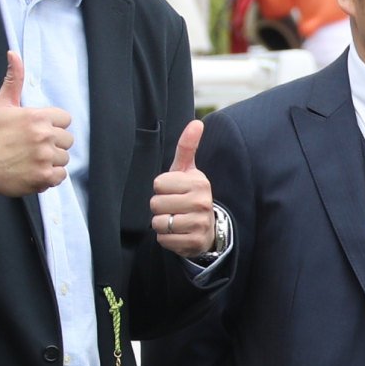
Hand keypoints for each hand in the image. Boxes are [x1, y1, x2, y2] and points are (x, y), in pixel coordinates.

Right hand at [0, 51, 73, 204]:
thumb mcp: (1, 105)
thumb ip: (13, 80)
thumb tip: (14, 54)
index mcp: (36, 117)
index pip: (65, 119)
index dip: (52, 125)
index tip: (37, 130)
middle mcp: (43, 137)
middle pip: (68, 139)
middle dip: (53, 143)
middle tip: (33, 146)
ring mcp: (44, 158)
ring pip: (64, 158)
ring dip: (52, 160)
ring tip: (31, 158)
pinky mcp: (44, 177)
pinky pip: (61, 176)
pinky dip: (50, 176)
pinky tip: (34, 170)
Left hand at [150, 119, 215, 257]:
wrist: (208, 227)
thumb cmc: (191, 195)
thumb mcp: (188, 171)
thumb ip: (187, 147)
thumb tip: (196, 122)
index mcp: (199, 183)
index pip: (158, 184)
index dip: (161, 189)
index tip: (174, 191)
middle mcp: (202, 203)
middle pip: (156, 204)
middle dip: (160, 207)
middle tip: (174, 207)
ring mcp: (200, 224)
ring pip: (159, 223)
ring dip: (162, 224)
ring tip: (175, 220)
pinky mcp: (195, 242)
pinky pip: (164, 240)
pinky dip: (166, 239)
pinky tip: (178, 233)